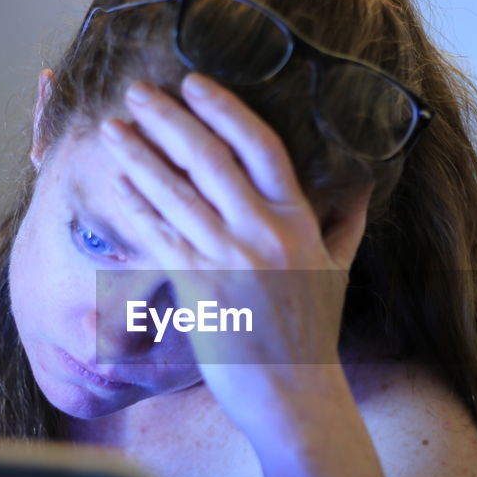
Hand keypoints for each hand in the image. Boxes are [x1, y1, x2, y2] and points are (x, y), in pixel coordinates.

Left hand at [98, 72, 371, 434]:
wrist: (293, 394)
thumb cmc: (312, 334)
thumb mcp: (338, 270)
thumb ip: (346, 221)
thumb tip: (363, 182)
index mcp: (300, 222)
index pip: (262, 147)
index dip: (225, 109)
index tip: (195, 83)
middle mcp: (264, 233)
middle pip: (211, 158)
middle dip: (168, 119)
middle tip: (137, 91)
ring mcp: (228, 259)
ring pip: (177, 192)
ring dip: (140, 155)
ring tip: (113, 128)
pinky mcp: (198, 287)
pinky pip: (159, 234)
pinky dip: (136, 204)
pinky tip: (117, 182)